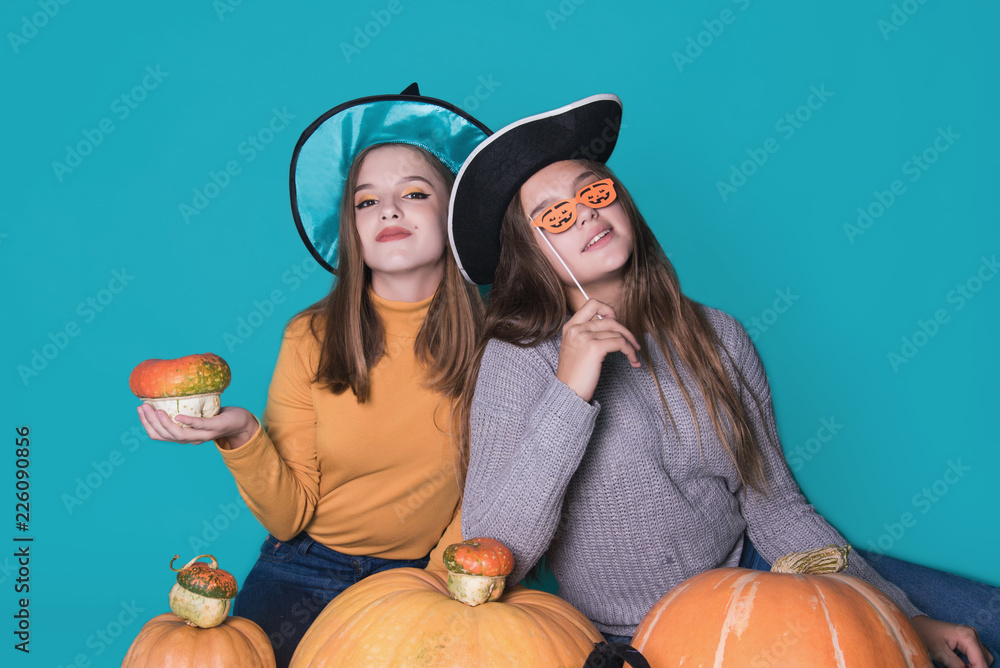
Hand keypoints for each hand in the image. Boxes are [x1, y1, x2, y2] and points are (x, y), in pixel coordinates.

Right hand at [137, 404, 258, 447]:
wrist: (240, 422)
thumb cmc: (216, 415)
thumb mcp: (196, 412)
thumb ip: (182, 408)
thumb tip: (165, 392)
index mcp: (184, 436)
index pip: (159, 435)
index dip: (146, 424)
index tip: (139, 409)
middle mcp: (191, 439)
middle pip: (165, 436)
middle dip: (150, 422)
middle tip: (143, 407)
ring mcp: (203, 435)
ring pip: (179, 435)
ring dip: (165, 423)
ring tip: (156, 410)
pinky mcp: (215, 427)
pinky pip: (200, 426)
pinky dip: (188, 422)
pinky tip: (178, 416)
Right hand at [556, 299, 641, 401]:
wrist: (567, 393)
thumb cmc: (573, 375)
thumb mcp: (574, 348)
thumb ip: (585, 334)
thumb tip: (609, 326)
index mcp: (570, 327)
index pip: (592, 304)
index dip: (608, 310)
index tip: (616, 323)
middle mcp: (576, 328)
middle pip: (609, 317)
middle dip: (625, 329)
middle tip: (632, 341)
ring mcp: (584, 337)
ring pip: (617, 331)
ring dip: (631, 343)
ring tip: (634, 354)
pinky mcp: (594, 348)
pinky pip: (620, 343)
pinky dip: (630, 351)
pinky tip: (632, 360)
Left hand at [911, 615, 992, 666]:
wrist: (919, 625)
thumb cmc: (926, 635)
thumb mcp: (940, 653)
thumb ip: (956, 665)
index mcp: (967, 635)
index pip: (980, 661)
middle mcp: (973, 634)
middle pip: (984, 660)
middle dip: (975, 667)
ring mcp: (972, 636)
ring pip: (982, 658)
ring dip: (974, 666)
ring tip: (957, 666)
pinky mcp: (969, 640)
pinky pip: (977, 655)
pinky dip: (971, 663)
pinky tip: (961, 665)